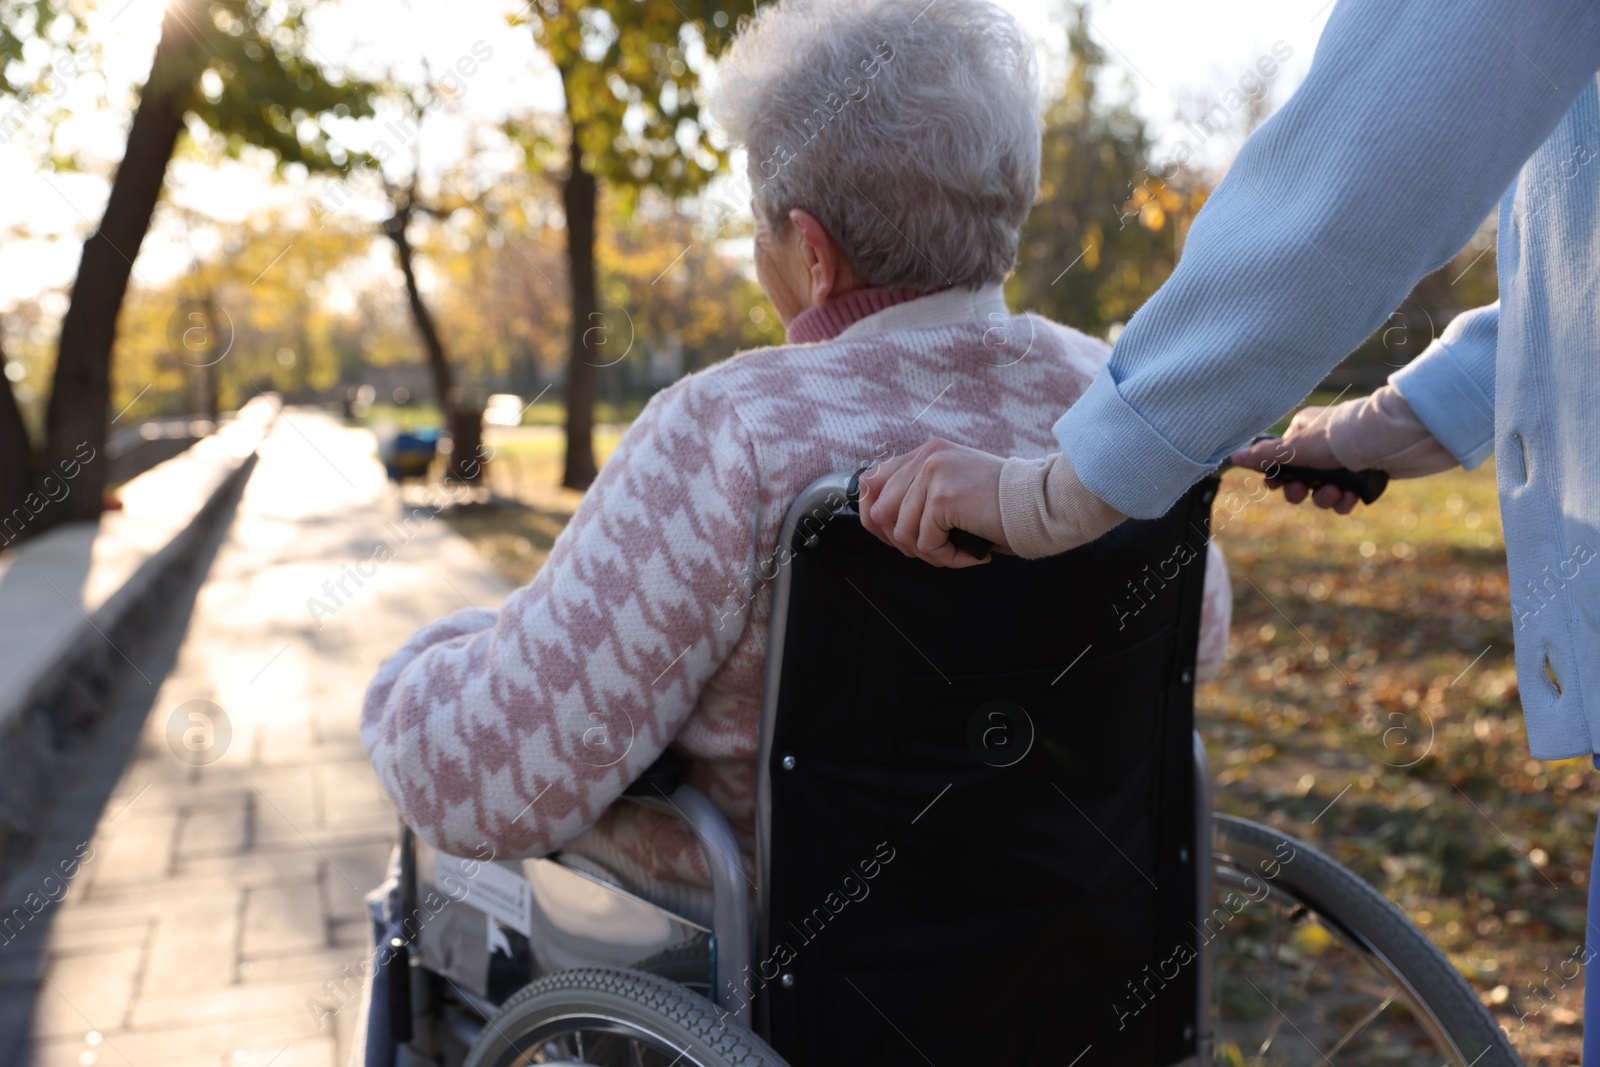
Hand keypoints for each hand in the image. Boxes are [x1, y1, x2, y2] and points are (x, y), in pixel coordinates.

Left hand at [857, 439, 1009, 567]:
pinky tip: (972, 552)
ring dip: (929, 554)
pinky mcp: (943, 496)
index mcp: (925, 453)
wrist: (1041, 504)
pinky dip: (947, 558)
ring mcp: (933, 474)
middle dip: (904, 543)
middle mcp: (926, 457)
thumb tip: (876, 518)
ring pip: (901, 532)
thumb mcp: (951, 490)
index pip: (872, 484)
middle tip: (938, 549)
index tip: (904, 538)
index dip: (878, 520)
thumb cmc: (1000, 506)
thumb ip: (917, 496)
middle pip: (879, 512)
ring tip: (958, 551)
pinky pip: (925, 543)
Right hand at [1230, 405, 1360, 514]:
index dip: (1277, 476)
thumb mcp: (1295, 447)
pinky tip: (1350, 498)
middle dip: (1301, 490)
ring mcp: (1345, 460)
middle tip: (1302, 491)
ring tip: (1335, 493)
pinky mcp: (1364, 474)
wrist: (1392, 438)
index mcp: (1304, 431)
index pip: (1281, 458)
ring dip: (1325, 498)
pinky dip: (1345, 500)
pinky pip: (1347, 495)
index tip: (1275, 485)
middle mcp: (1323, 445)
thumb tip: (1234, 457)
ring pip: (1323, 489)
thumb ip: (1265, 455)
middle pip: (1300, 478)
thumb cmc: (1338, 437)